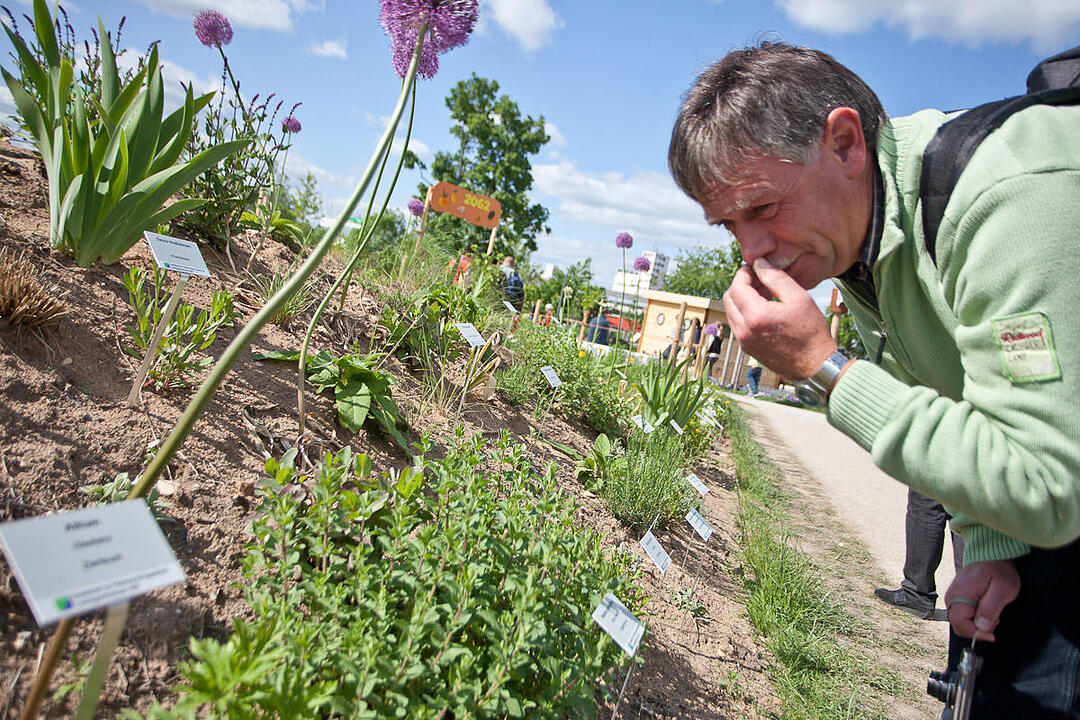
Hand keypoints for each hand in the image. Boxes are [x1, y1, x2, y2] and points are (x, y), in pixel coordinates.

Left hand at [722, 258, 836, 378]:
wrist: (815, 366)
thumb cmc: (811, 332)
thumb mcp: (799, 298)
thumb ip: (776, 277)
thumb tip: (760, 263)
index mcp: (756, 316)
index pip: (737, 286)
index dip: (744, 273)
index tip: (754, 267)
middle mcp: (744, 330)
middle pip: (729, 298)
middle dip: (740, 285)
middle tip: (759, 280)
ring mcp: (744, 341)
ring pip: (730, 311)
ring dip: (741, 299)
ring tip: (764, 294)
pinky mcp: (747, 348)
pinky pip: (737, 324)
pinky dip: (744, 313)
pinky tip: (763, 309)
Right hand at [944, 560, 1020, 641]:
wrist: (992, 556)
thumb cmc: (999, 571)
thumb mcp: (1003, 589)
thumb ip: (991, 608)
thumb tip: (981, 627)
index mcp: (961, 593)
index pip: (959, 622)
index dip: (975, 633)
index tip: (991, 635)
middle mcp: (952, 596)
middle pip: (958, 624)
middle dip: (977, 629)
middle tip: (995, 619)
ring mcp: (953, 596)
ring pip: (960, 621)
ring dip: (977, 624)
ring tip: (993, 611)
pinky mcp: (956, 597)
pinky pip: (962, 614)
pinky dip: (975, 618)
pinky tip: (986, 609)